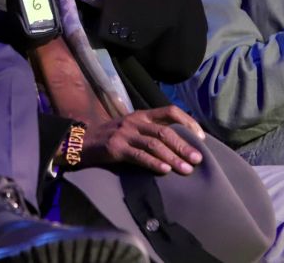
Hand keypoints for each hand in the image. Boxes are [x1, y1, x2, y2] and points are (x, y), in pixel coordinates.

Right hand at [80, 106, 205, 174]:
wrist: (82, 143)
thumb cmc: (112, 138)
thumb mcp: (132, 129)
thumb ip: (151, 132)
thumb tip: (181, 144)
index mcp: (142, 115)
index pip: (170, 111)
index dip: (187, 122)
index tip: (201, 138)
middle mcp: (135, 121)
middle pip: (164, 131)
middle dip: (183, 146)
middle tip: (198, 159)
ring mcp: (124, 134)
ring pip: (154, 144)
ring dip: (173, 158)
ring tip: (186, 170)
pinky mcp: (115, 148)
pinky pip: (138, 156)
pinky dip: (153, 163)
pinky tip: (165, 171)